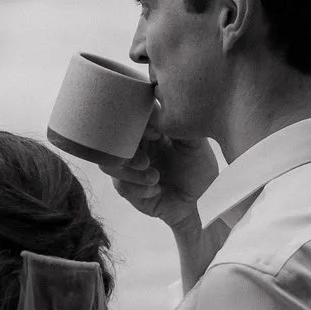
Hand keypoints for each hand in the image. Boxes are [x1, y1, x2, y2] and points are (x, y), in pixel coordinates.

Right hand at [101, 117, 217, 227]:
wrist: (200, 202)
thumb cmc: (198, 169)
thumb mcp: (194, 144)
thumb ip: (179, 125)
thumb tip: (163, 107)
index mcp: (148, 130)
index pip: (130, 118)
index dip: (136, 124)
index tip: (156, 134)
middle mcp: (135, 147)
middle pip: (113, 140)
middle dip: (127, 150)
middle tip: (146, 160)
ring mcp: (128, 168)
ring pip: (110, 164)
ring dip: (131, 172)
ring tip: (155, 178)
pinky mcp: (127, 189)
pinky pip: (121, 185)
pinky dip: (139, 189)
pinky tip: (157, 190)